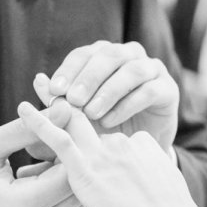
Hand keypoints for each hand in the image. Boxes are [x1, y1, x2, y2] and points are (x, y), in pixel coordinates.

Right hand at [0, 105, 83, 206]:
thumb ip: (28, 129)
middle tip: (50, 138)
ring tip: (39, 156)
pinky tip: (36, 176)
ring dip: (65, 177)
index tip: (56, 127)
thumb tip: (65, 108)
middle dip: (70, 161)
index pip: (69, 174)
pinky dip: (57, 193)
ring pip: (74, 204)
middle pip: (77, 191)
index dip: (68, 147)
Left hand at [17, 100, 206, 206]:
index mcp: (136, 142)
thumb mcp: (163, 179)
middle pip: (87, 114)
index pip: (105, 128)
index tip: (73, 109)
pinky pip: (58, 139)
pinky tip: (24, 110)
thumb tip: (133, 165)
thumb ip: (144, 166)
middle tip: (42, 84)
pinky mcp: (89, 168)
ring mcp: (105, 152)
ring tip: (37, 92)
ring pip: (72, 123)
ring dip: (54, 108)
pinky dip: (39, 122)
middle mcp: (120, 140)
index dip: (86, 115)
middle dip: (67, 98)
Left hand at [35, 40, 178, 151]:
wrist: (138, 152)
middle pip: (108, 55)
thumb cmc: (102, 130)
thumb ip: (58, 103)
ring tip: (91, 113)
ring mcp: (152, 70)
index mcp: (104, 55)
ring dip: (108, 90)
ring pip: (131, 70)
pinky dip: (127, 105)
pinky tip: (111, 122)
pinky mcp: (168, 89)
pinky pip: (149, 90)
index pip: (84, 54)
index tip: (53, 91)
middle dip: (88, 77)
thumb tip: (38, 81)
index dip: (69, 70)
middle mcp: (129, 56)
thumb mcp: (76, 120)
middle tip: (72, 100)